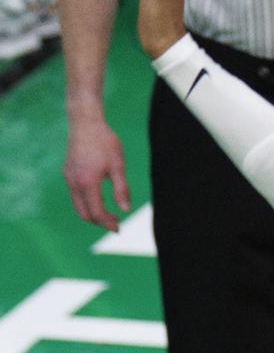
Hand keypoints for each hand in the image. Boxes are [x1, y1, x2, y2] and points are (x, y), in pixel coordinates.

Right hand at [65, 114, 130, 230]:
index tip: (118, 229)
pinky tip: (99, 199)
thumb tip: (125, 209)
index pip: (96, 212)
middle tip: (115, 224)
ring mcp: (68, 178)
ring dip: (92, 213)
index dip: (107, 223)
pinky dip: (86, 202)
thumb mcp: (118, 165)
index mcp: (87, 183)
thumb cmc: (105, 142)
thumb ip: (121, 189)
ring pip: (77, 205)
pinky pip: (75, 195)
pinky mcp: (67, 173)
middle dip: (99, 221)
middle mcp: (74, 184)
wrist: (85, 123)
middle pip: (84, 213)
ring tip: (109, 214)